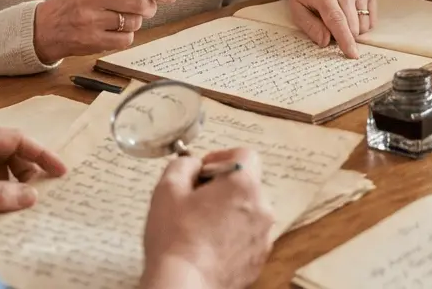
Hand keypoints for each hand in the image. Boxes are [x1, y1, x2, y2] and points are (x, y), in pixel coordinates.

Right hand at [33, 0, 175, 63]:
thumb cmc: (77, 0)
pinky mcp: (92, 40)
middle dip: (150, 7)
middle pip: (140, 3)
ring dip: (136, 21)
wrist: (46, 26)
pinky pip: (126, 39)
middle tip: (147, 8)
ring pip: (135, 22)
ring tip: (122, 18)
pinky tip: (113, 30)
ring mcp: (90, 19)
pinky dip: (126, 36)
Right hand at [140, 148, 273, 288]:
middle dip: (224, 187)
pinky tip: (210, 246)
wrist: (184, 285)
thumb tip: (194, 164)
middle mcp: (262, 208)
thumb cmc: (175, 238)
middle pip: (247, 184)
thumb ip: (183, 165)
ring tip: (201, 227)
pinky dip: (233, 236)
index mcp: (244, 185)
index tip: (204, 172)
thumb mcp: (167, 189)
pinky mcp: (259, 259)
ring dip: (230, 212)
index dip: (222, 157)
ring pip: (249, 212)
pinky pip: (249, 237)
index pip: (245, 155)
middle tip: (197, 201)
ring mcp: (263, 236)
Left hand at [288, 0, 375, 58]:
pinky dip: (362, 24)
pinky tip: (350, 15)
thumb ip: (310, 27)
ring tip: (341, 20)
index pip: (337, 19)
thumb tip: (325, 41)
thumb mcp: (297, 10)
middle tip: (331, 29)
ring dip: (353, 30)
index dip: (345, 39)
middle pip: (352, 26)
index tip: (352, 54)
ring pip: (363, 25)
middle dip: (344, 36)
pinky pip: (371, 19)